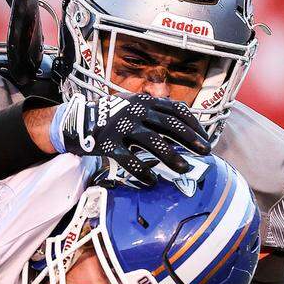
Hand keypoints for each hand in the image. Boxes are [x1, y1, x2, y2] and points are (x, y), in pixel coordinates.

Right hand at [50, 92, 210, 185]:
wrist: (78, 121)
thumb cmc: (112, 117)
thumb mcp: (133, 107)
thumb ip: (154, 114)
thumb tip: (183, 130)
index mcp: (145, 102)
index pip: (176, 110)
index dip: (194, 125)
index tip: (204, 139)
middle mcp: (136, 111)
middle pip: (169, 125)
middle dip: (190, 139)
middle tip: (205, 152)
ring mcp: (122, 127)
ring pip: (152, 142)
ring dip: (171, 157)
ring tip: (184, 169)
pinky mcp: (109, 144)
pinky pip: (129, 160)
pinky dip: (142, 172)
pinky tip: (152, 182)